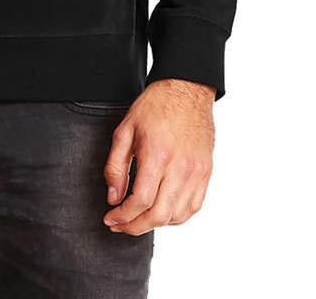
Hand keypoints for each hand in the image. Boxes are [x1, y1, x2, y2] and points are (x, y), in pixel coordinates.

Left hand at [101, 78, 215, 233]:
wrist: (186, 89)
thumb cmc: (154, 107)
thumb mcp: (125, 130)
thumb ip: (115, 166)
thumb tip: (113, 198)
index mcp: (157, 155)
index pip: (140, 201)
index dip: (122, 216)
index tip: (110, 217)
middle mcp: (180, 167)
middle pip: (159, 215)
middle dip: (135, 226)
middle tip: (119, 224)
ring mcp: (197, 172)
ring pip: (177, 216)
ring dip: (155, 225)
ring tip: (137, 219)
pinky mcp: (206, 173)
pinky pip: (193, 207)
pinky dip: (176, 217)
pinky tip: (161, 212)